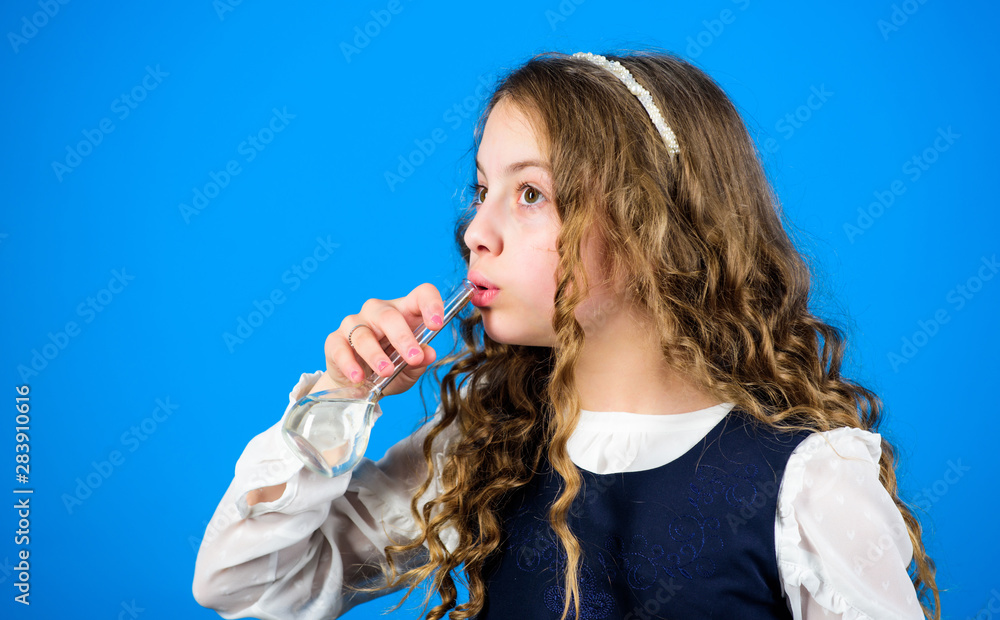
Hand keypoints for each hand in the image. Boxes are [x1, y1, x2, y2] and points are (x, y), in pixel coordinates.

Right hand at [315, 283, 445, 397]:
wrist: (359, 387)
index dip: (431, 304)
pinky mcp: (335, 341)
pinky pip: (340, 347)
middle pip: (390, 315)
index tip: (436, 325)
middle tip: (414, 358)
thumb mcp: (410, 370)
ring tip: (386, 372)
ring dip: (376, 355)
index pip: (421, 295)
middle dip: (403, 337)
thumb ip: (421, 361)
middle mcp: (379, 312)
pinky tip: (359, 377)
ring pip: (364, 333)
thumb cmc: (391, 371)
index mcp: (405, 313)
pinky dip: (349, 363)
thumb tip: (429, 354)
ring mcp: (355, 324)